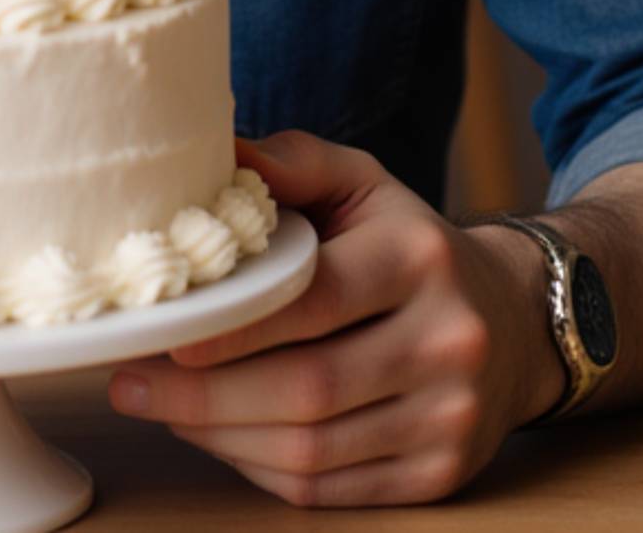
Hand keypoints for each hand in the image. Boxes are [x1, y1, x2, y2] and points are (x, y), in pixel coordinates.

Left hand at [106, 131, 560, 507]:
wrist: (512, 320)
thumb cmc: (409, 244)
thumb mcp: (363, 184)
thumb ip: (292, 165)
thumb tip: (215, 153)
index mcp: (419, 257)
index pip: (315, 299)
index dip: (234, 327)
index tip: (163, 335)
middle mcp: (447, 340)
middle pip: (308, 388)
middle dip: (205, 396)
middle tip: (130, 382)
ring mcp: (450, 417)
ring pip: (313, 450)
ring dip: (221, 437)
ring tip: (161, 408)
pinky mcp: (442, 475)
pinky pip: (331, 489)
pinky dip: (261, 468)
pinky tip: (220, 437)